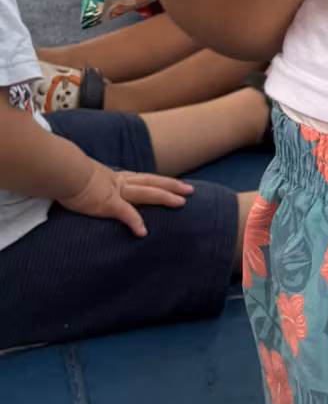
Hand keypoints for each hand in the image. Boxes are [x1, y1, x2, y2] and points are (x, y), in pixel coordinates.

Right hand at [58, 162, 191, 236]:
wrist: (61, 171)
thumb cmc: (67, 174)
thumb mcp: (83, 179)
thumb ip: (89, 185)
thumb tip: (87, 190)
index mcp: (113, 178)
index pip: (141, 179)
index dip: (158, 182)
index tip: (173, 184)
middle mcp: (119, 183)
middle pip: (152, 182)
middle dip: (172, 186)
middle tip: (190, 190)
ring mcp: (115, 192)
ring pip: (147, 193)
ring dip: (165, 197)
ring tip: (181, 203)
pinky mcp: (107, 203)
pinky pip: (126, 213)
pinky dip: (136, 222)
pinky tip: (143, 232)